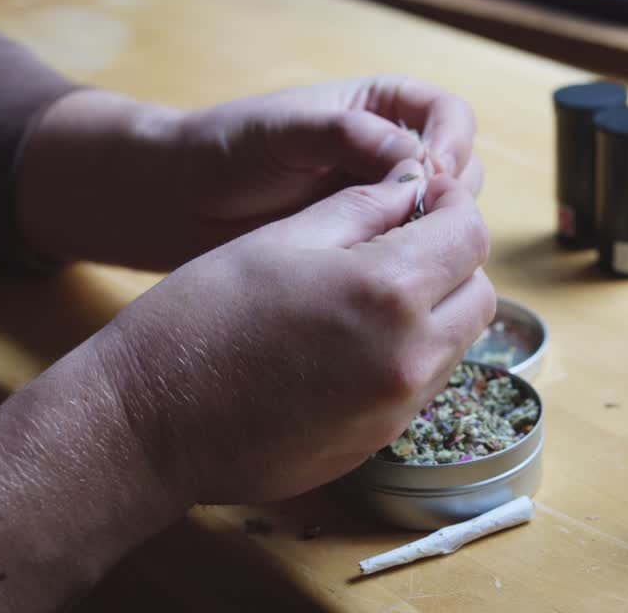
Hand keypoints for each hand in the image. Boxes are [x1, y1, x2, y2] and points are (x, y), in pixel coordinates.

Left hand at [16, 77, 483, 269]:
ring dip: (431, 233)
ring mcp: (380, 204)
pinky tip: (386, 278)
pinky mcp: (364, 248)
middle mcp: (390, 155)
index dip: (450, 144)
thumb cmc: (223, 150)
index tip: (433, 175)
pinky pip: (408, 257)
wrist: (174, 203)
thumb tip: (417, 161)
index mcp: (380, 109)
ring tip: (396, 249)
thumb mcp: (285, 132)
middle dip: (449, 194)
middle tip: (416, 220)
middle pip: (460, 170)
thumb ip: (349, 137)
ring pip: (440, 219)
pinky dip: (408, 265)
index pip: (449, 116)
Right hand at [93, 159, 494, 501]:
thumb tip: (411, 187)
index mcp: (387, 290)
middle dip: (453, 258)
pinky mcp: (380, 440)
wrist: (148, 426)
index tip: (424, 195)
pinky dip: (412, 351)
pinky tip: (354, 338)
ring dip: (436, 307)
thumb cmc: (198, 320)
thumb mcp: (279, 240)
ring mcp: (398, 406)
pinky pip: (425, 383)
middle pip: (479, 291)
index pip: (469, 233)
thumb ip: (359, 209)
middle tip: (404, 240)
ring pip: (458, 340)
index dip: (451, 205)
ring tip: (373, 290)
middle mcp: (409, 355)